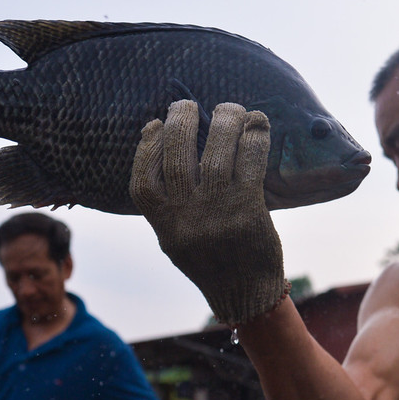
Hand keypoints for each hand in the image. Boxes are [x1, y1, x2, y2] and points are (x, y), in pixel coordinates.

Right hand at [131, 100, 286, 325]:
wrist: (247, 295)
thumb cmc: (213, 264)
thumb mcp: (178, 241)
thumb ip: (170, 207)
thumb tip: (166, 156)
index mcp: (165, 226)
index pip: (143, 181)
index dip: (145, 149)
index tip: (152, 125)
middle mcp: (187, 217)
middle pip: (177, 157)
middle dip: (179, 122)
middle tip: (185, 104)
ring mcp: (218, 211)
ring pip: (216, 152)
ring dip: (222, 121)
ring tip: (227, 108)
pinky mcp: (249, 208)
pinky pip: (250, 160)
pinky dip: (253, 136)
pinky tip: (255, 122)